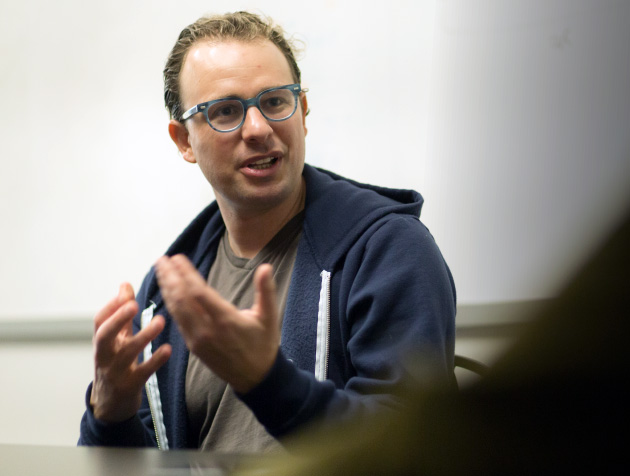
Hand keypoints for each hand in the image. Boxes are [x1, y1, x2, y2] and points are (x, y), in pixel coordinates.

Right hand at [90, 283, 171, 421]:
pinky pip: (143, 372)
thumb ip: (121, 314)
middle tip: (133, 304)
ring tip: (160, 321)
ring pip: (127, 353)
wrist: (111, 406)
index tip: (126, 291)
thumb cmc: (115, 364)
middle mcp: (104, 356)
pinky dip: (155, 360)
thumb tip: (124, 285)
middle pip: (105, 335)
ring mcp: (115, 372)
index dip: (112, 306)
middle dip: (118, 319)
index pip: (100, 321)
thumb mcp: (116, 340)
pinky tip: (167, 349)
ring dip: (144, 336)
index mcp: (102, 342)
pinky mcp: (130, 386)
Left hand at [154, 254, 279, 393]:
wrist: (256, 378)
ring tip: (160, 271)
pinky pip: (178, 321)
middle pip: (182, 299)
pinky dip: (171, 304)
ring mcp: (198, 339)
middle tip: (161, 260)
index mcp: (226, 320)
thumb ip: (266, 291)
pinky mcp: (194, 346)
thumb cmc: (264, 344)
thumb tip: (265, 267)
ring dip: (166, 289)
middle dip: (170, 278)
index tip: (177, 258)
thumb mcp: (269, 317)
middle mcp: (208, 330)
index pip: (199, 292)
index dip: (186, 274)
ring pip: (176, 310)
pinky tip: (167, 292)